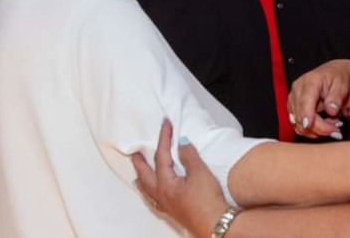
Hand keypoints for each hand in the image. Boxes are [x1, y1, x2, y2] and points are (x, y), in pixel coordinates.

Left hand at [131, 120, 229, 237]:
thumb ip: (189, 156)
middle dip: (139, 162)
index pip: (161, 156)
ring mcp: (167, 205)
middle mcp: (162, 195)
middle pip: (145, 175)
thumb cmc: (208, 201)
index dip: (163, 138)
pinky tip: (154, 197)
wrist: (215, 224)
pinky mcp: (174, 212)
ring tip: (137, 175)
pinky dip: (150, 195)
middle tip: (133, 152)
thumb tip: (182, 143)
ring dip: (142, 180)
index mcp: (166, 184)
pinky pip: (155, 201)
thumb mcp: (200, 173)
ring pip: (147, 190)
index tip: (165, 124)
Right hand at [286, 59, 349, 138]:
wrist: (339, 74)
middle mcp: (298, 89)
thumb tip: (331, 111)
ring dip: (316, 130)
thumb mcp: (342, 86)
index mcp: (310, 81)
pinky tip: (325, 125)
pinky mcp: (295, 108)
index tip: (309, 125)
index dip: (306, 113)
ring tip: (333, 125)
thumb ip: (336, 98)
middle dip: (319, 127)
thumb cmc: (340, 77)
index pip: (305, 99)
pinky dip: (311, 130)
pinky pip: (298, 125)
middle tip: (337, 131)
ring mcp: (294, 99)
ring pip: (298, 123)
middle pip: (301, 115)